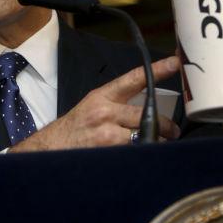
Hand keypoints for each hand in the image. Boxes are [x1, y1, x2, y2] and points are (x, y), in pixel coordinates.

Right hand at [9, 56, 181, 151]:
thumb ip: (117, 105)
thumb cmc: (73, 130)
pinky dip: (142, 156)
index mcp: (102, 97)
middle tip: (173, 131)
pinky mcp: (106, 153)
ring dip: (156, 142)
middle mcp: (104, 112)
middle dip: (165, 126)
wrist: (48, 151)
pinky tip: (143, 159)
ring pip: (144, 135)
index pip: (134, 79)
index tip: (175, 63)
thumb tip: (149, 108)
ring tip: (160, 146)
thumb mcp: (92, 107)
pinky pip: (134, 153)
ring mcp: (105, 134)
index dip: (157, 70)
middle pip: (147, 114)